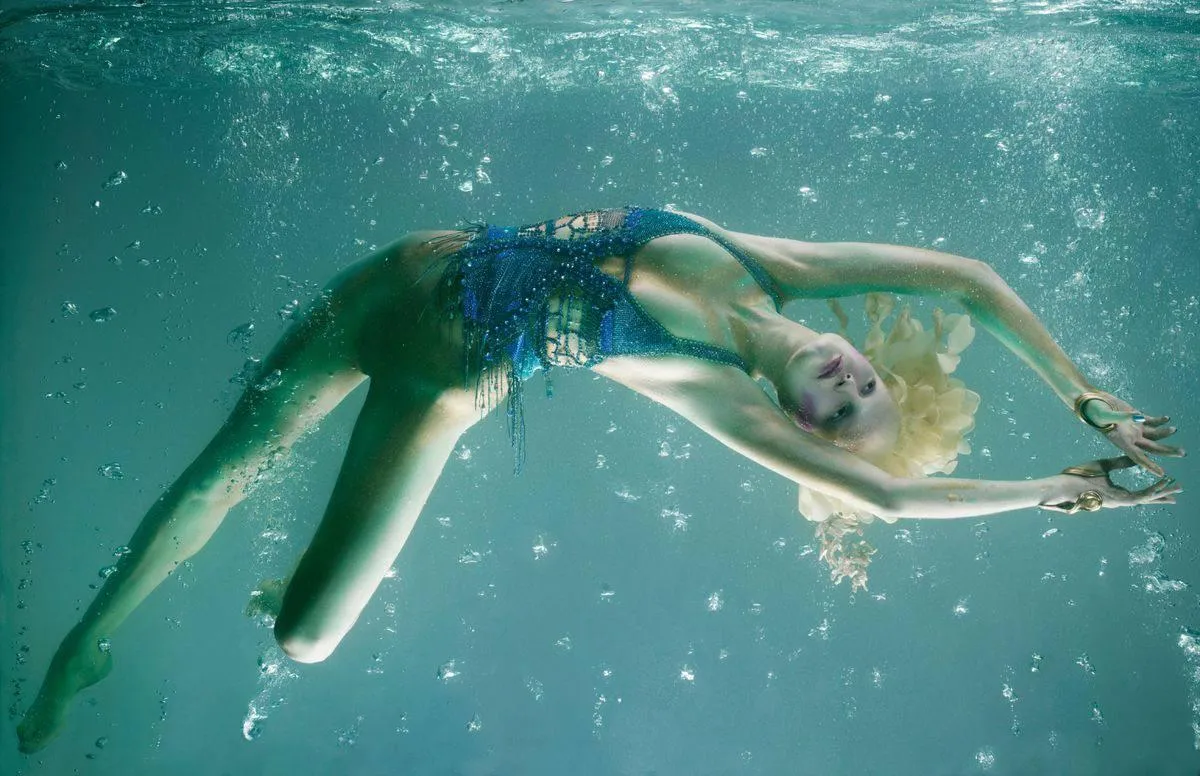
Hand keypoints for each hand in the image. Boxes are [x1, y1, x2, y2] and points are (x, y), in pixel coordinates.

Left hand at [1041, 456, 1180, 512]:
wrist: (1066, 484)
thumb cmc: (1079, 476)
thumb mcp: (1104, 466)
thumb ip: (1120, 462)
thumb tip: (1134, 456)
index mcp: (1117, 492)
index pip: (1141, 492)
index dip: (1155, 489)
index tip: (1168, 483)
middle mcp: (1121, 499)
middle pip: (1147, 497)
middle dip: (1164, 495)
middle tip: (1179, 490)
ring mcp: (1119, 501)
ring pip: (1146, 498)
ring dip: (1162, 493)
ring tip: (1177, 488)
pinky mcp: (1117, 500)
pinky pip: (1139, 496)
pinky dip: (1152, 491)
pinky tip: (1162, 486)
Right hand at [1078, 391, 1182, 475]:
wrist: (1090, 403)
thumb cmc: (1094, 411)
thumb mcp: (1105, 416)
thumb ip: (1121, 417)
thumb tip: (1138, 417)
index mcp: (1122, 442)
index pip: (1137, 457)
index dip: (1149, 465)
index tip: (1161, 473)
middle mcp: (1130, 438)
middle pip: (1152, 448)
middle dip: (1167, 451)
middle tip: (1182, 453)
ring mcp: (1134, 428)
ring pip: (1154, 435)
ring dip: (1165, 433)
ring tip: (1174, 429)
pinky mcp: (1136, 418)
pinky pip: (1151, 422)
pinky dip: (1160, 421)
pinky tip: (1167, 419)